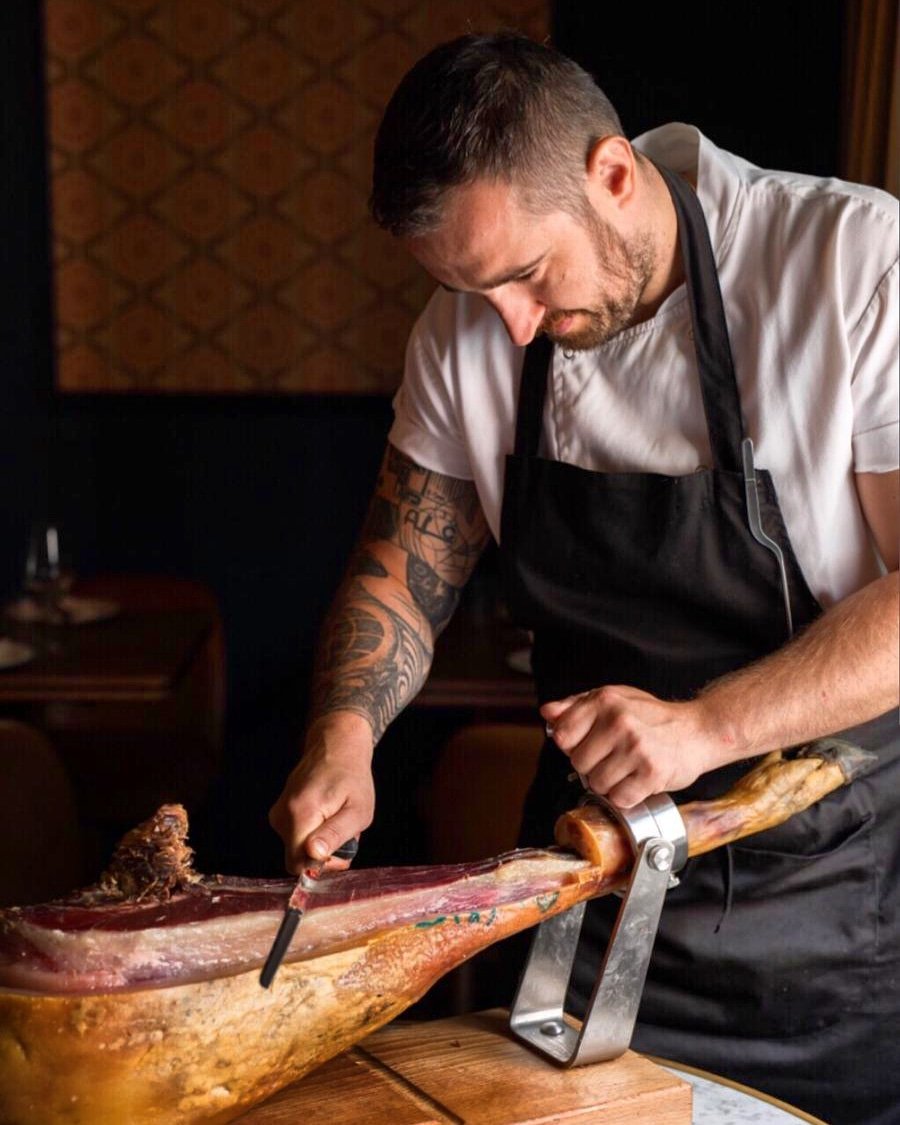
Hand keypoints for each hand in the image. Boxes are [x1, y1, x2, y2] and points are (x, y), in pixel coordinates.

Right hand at [268, 714, 374, 872]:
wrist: (336, 745)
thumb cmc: (352, 777)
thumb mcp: (358, 810)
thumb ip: (335, 835)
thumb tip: (313, 854)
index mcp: (300, 815)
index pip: (298, 865)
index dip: (322, 864)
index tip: (342, 847)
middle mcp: (281, 815)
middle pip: (298, 858)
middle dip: (323, 854)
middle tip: (345, 831)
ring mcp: (278, 813)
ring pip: (298, 848)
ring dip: (321, 841)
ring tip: (338, 817)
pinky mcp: (280, 812)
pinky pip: (296, 836)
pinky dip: (314, 831)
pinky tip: (328, 813)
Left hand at [540, 685, 720, 807]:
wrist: (698, 731)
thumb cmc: (652, 717)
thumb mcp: (614, 699)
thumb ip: (577, 706)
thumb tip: (547, 714)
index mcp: (605, 701)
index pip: (561, 734)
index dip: (572, 744)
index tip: (588, 743)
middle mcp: (619, 722)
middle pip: (578, 762)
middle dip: (592, 765)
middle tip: (614, 757)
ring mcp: (636, 748)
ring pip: (596, 784)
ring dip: (610, 783)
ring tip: (627, 768)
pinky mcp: (651, 773)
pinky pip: (619, 799)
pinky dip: (627, 796)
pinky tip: (638, 780)